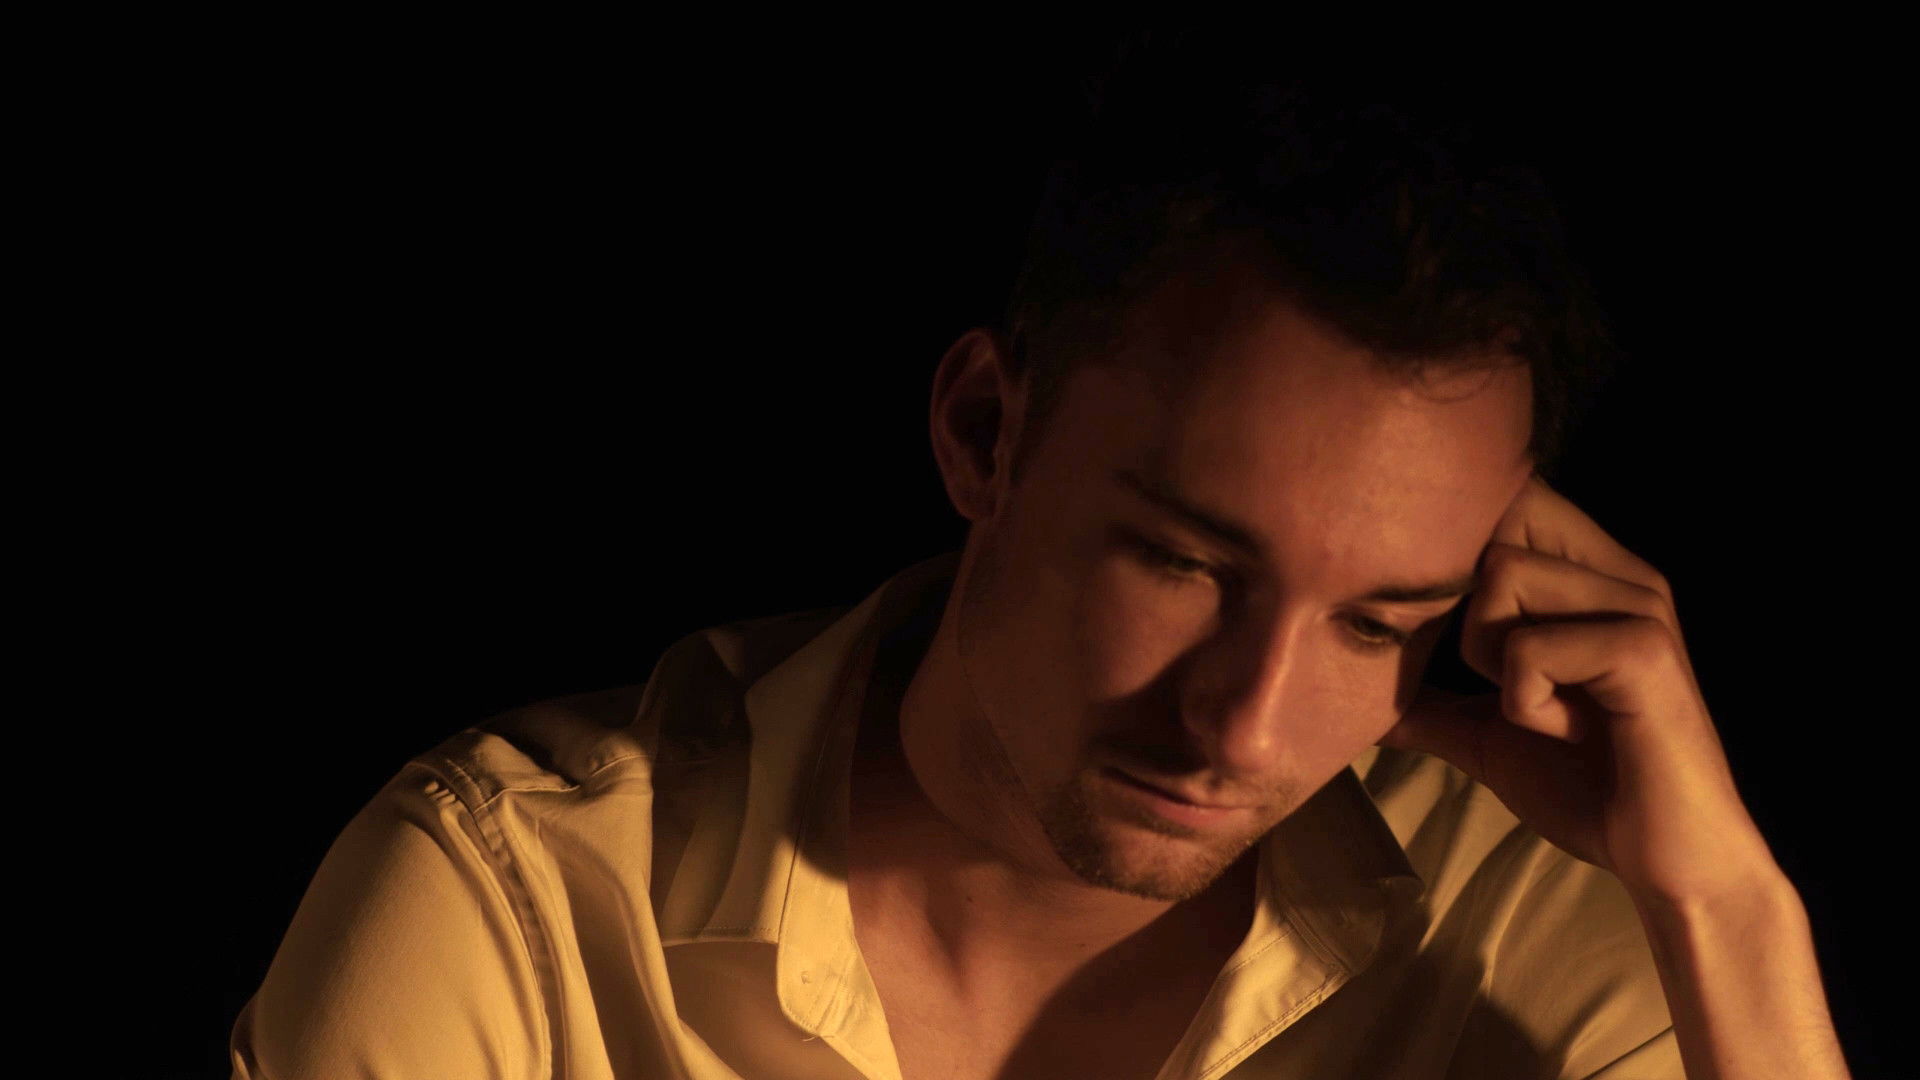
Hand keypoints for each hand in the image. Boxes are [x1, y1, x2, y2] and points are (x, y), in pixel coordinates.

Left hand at [1377, 473, 1779, 906]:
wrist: (1666, 860)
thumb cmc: (1586, 788)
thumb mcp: (1488, 733)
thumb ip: (1428, 701)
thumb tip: (1349, 693)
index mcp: (1593, 577)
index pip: (1506, 501)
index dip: (1457, 556)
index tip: (1455, 630)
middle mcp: (1621, 573)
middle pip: (1490, 533)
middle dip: (1469, 614)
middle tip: (1508, 681)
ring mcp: (1638, 605)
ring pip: (1502, 576)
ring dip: (1495, 660)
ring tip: (1544, 709)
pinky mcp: (1642, 648)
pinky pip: (1527, 646)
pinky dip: (1524, 701)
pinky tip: (1568, 731)